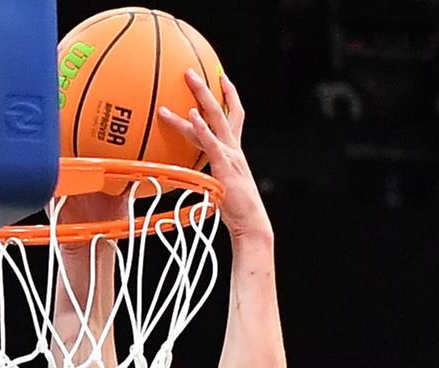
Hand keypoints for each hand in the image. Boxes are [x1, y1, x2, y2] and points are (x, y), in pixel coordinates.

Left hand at [158, 71, 270, 240]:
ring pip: (214, 119)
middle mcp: (233, 149)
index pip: (233, 118)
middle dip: (207, 89)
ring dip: (201, 97)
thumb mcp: (221, 188)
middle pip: (223, 111)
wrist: (251, 224)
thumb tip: (188, 174)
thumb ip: (209, 176)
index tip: (220, 79)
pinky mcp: (224, 166)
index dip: (228, 97)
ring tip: (187, 81)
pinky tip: (190, 115)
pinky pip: (211, 143)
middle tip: (189, 71)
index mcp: (234, 153)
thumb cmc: (236, 211)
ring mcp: (230, 156)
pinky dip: (201, 128)